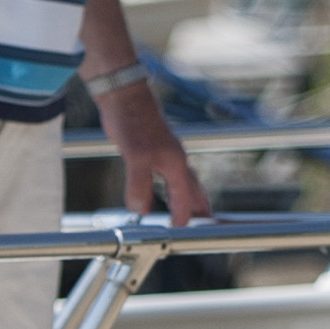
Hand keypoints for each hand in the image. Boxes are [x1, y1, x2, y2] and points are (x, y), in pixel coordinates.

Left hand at [105, 82, 213, 221]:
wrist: (123, 96)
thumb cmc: (133, 122)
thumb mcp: (135, 157)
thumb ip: (139, 184)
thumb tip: (140, 210)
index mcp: (176, 164)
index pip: (185, 198)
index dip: (184, 217)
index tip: (182, 232)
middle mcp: (174, 160)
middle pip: (193, 189)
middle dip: (199, 207)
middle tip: (206, 223)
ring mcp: (164, 154)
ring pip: (181, 181)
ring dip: (186, 196)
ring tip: (190, 209)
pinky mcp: (150, 150)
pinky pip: (164, 174)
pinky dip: (167, 186)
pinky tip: (156, 189)